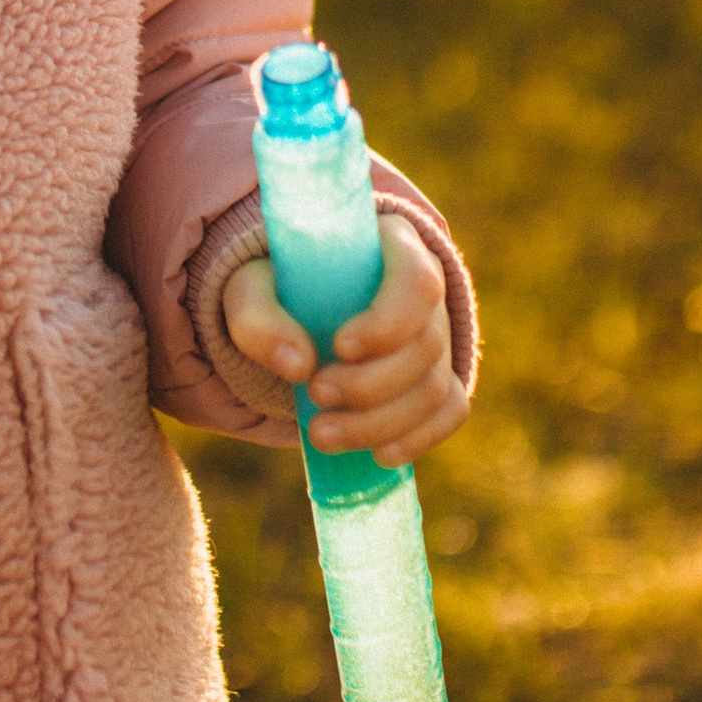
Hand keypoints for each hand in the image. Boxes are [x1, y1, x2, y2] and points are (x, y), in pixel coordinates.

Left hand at [221, 215, 468, 465]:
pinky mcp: (439, 376)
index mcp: (392, 246)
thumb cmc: (278, 286)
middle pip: (426, 345)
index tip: (340, 347)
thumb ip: (259, 317)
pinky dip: (420, 438)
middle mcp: (428, 290)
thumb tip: (297, 365)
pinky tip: (380, 455)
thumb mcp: (250, 287)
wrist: (294, 307)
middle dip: (370, 384)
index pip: (418, 282)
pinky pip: (451, 411)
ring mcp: (440, 335)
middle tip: (315, 395)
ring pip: (435, 386)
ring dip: (381, 422)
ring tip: (322, 435)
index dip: (388, 323)